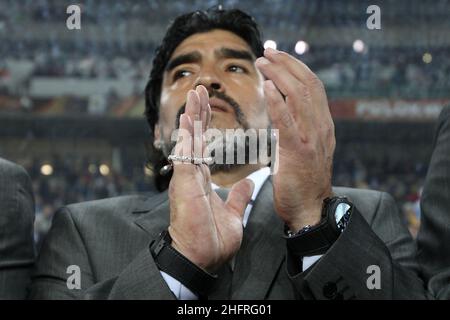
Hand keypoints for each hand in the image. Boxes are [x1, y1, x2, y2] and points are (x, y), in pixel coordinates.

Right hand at [167, 85, 253, 272]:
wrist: (202, 257)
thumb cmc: (212, 238)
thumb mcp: (232, 213)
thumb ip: (237, 196)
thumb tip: (247, 183)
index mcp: (201, 178)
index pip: (204, 144)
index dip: (206, 124)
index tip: (209, 104)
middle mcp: (192, 173)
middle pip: (194, 136)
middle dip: (198, 111)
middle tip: (201, 89)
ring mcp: (186, 177)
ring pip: (187, 140)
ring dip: (191, 116)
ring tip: (195, 93)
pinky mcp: (184, 183)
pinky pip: (185, 154)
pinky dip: (187, 135)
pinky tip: (189, 117)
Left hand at [256, 48, 334, 231]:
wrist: (310, 208)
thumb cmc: (303, 181)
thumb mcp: (307, 148)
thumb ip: (300, 127)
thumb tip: (285, 109)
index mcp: (322, 125)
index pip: (313, 87)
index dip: (296, 67)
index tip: (279, 56)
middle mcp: (321, 127)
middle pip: (308, 84)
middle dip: (287, 64)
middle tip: (267, 52)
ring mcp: (312, 138)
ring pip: (299, 96)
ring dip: (279, 76)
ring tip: (262, 63)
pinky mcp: (298, 151)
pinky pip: (288, 121)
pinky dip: (277, 101)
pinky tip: (266, 87)